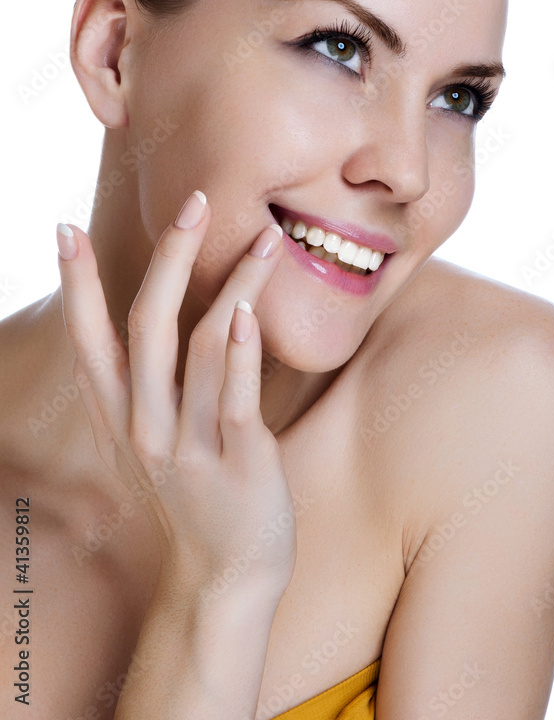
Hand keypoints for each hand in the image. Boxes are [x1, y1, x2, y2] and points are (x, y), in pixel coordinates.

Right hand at [56, 190, 295, 601]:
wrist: (228, 575)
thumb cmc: (201, 493)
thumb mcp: (159, 440)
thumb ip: (154, 387)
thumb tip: (163, 322)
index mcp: (123, 418)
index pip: (90, 340)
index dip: (77, 285)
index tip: (64, 229)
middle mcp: (146, 428)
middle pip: (147, 328)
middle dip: (169, 259)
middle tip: (195, 202)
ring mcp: (189, 447)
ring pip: (203, 349)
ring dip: (234, 286)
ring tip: (265, 239)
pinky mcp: (239, 463)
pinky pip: (236, 400)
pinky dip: (242, 352)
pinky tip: (249, 312)